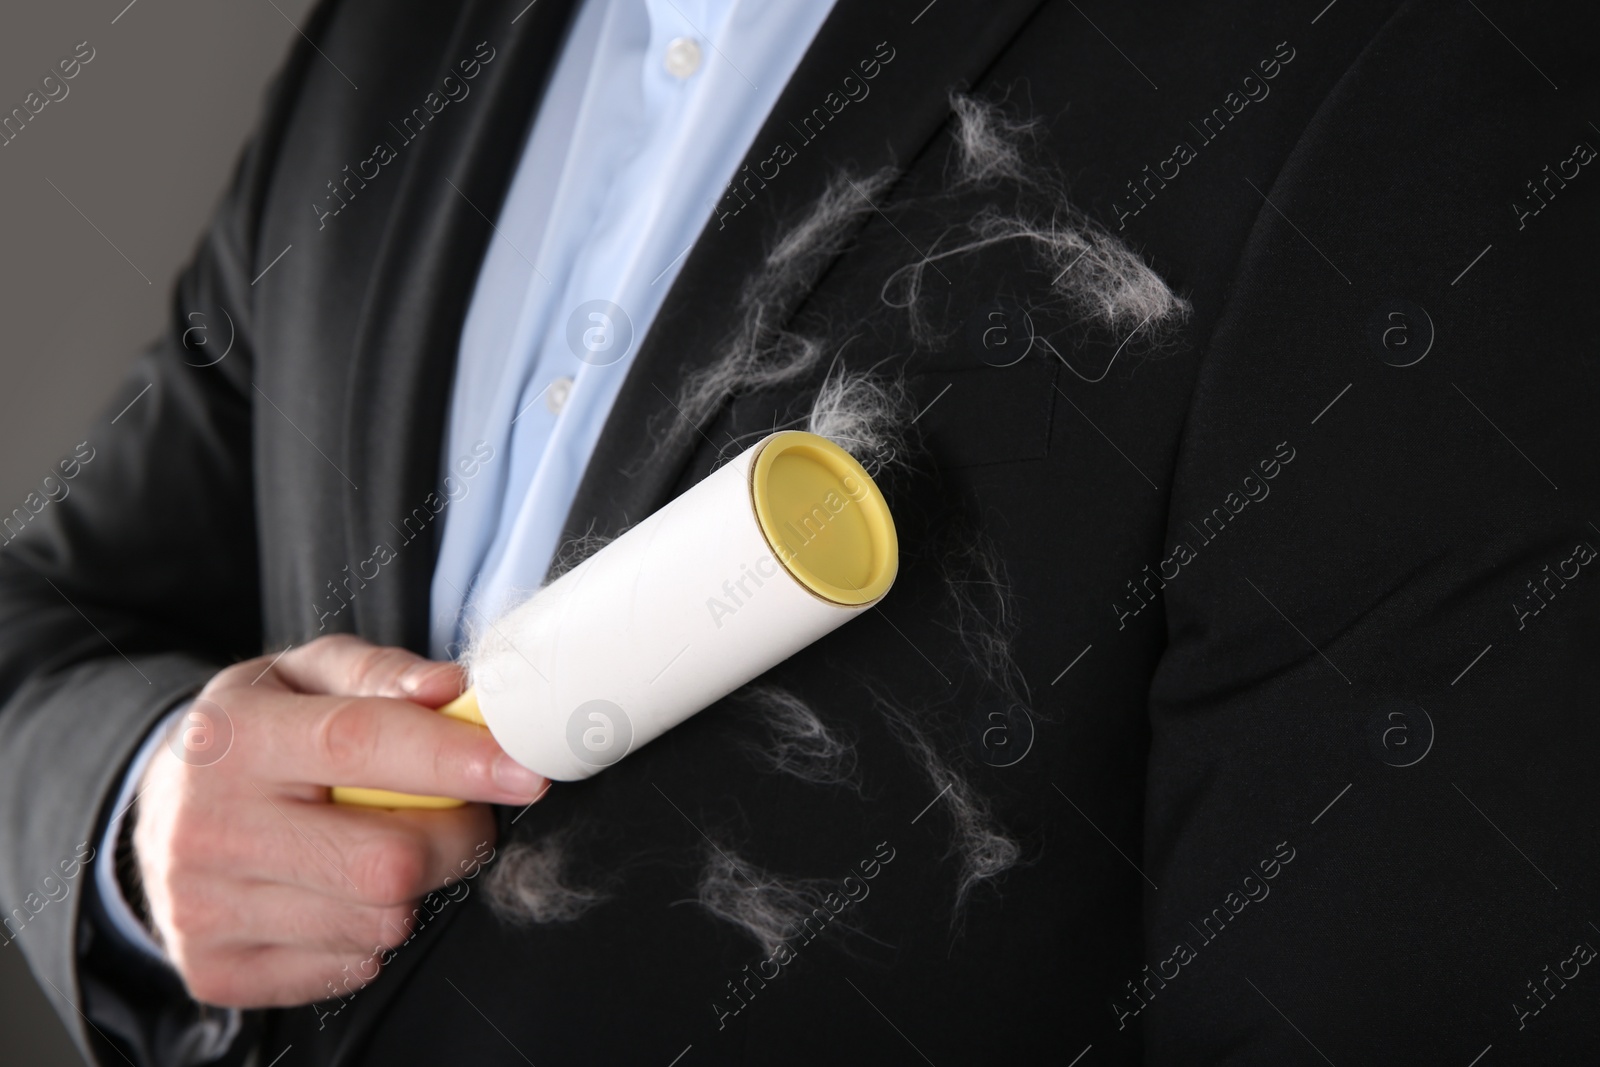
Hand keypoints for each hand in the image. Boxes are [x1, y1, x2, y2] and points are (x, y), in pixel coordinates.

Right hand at [132, 634, 547, 1006]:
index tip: (524, 772)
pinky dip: (369, 934)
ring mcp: (205, 907)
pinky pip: (349, 968)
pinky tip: (340, 891)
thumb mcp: (304, 674)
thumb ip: (382, 674)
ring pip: (379, 922)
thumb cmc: (253, 732)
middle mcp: (207, 825)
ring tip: (381, 845)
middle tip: (456, 811)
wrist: (159, 808)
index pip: (361, 743)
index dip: (455, 761)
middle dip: (454, 837)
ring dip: (413, 888)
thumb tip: (450, 690)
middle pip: (387, 859)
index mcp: (235, 736)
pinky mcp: (217, 969)